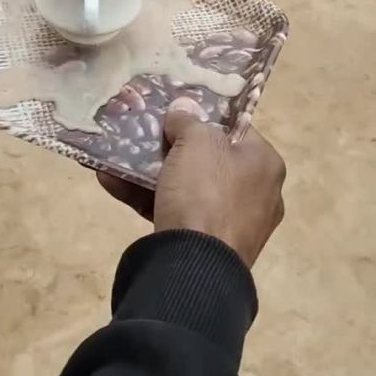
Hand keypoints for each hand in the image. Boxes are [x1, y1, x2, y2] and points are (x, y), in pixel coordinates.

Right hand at [98, 107, 284, 267]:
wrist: (194, 265)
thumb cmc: (205, 192)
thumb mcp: (196, 141)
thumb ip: (188, 120)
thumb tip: (183, 110)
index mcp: (265, 164)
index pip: (234, 130)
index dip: (203, 117)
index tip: (173, 113)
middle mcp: (256, 194)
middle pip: (208, 160)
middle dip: (170, 148)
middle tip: (143, 135)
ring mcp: (231, 224)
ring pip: (186, 188)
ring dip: (149, 173)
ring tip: (115, 157)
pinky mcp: (206, 247)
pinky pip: (174, 212)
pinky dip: (146, 198)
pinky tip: (111, 183)